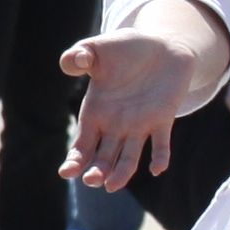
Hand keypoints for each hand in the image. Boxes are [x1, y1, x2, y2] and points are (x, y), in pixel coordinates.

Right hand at [61, 7, 229, 188]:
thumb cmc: (123, 49)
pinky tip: (156, 169)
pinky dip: (160, 157)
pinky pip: (161, 144)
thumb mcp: (96, 48)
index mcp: (95, 113)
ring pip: (128, 158)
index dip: (74, 160)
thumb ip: (79, 55)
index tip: (66, 172)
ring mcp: (139, 125)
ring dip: (121, 173)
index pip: (82, 146)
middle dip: (97, 171)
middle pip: (103, 159)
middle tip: (92, 180)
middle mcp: (115, 126)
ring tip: (112, 185)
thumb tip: (73, 63)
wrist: (160, 44)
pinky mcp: (163, 118)